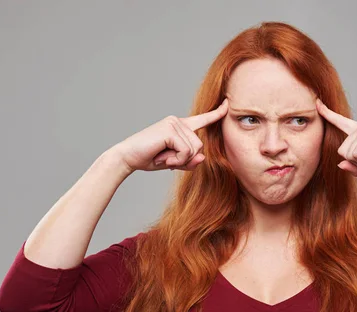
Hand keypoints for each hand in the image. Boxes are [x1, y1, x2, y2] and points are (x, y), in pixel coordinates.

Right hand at [114, 98, 228, 173]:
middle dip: (186, 159)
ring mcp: (174, 123)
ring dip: (180, 160)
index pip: (202, 119)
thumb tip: (202, 158)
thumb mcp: (175, 162)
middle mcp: (178, 121)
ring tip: (164, 158)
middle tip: (167, 159)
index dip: (217, 113)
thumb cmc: (150, 158)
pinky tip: (164, 158)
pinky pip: (186, 151)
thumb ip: (190, 161)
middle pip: (200, 146)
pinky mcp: (170, 129)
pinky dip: (177, 160)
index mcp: (180, 126)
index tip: (228, 103)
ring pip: (194, 149)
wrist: (128, 158)